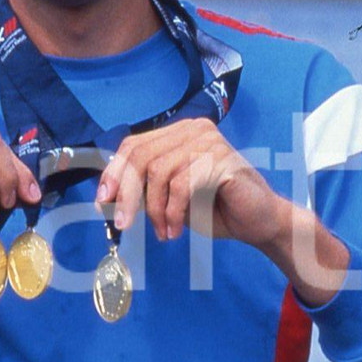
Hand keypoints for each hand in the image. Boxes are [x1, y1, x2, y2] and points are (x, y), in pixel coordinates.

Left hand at [94, 119, 348, 305]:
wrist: (259, 222)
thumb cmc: (216, 209)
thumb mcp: (170, 199)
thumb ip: (144, 190)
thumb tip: (107, 196)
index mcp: (179, 133)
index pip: (134, 145)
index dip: (114, 172)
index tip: (102, 201)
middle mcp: (193, 130)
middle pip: (141, 156)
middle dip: (126, 194)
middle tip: (122, 225)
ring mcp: (208, 141)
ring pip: (159, 172)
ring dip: (155, 210)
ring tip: (163, 232)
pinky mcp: (221, 159)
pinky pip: (181, 186)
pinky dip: (173, 213)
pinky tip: (176, 230)